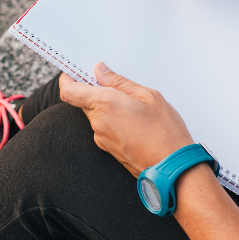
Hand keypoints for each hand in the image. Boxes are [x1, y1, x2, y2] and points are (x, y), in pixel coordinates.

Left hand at [58, 63, 193, 175]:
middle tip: (112, 85)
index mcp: (105, 104)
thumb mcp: (148, 96)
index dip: (67, 79)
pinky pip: (103, 129)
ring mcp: (101, 138)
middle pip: (82, 102)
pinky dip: (111, 121)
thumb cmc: (164, 132)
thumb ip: (120, 82)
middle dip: (93, 91)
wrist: (171, 167)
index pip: (69, 91)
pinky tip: (132, 121)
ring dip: (105, 107)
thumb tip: (101, 72)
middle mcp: (98, 123)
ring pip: (95, 115)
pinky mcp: (107, 149)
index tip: (75, 72)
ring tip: (130, 105)